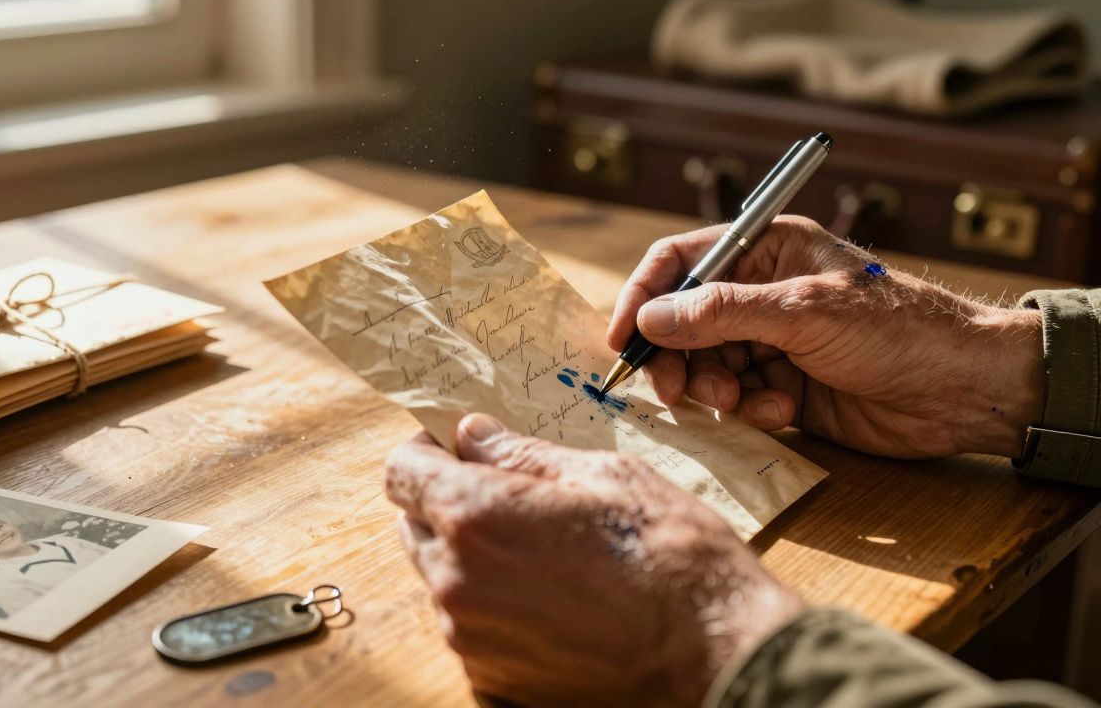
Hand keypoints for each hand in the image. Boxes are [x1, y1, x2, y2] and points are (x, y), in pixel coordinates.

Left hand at [385, 414, 804, 706]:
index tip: (453, 449)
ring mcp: (471, 641)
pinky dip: (497, 612)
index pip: (402, 472)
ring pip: (443, 582)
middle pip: (415, 527)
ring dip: (473, 561)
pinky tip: (555, 603)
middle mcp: (456, 582)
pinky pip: (472, 631)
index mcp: (475, 516)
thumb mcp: (602, 476)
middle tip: (510, 499)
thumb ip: (521, 455)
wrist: (716, 654)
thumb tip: (472, 435)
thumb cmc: (669, 556)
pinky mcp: (492, 683)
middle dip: (448, 505)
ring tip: (547, 557)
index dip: (425, 453)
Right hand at [608, 216, 1044, 458]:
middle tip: (677, 391)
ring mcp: (773, 341)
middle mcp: (763, 291)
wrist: (962, 391)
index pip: (681, 261)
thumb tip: (650, 318)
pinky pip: (738, 398)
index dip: (644, 296)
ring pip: (706, 365)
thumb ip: (721, 313)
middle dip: (678, 357)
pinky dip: (751, 409)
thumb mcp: (802, 312)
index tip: (623, 340)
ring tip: (743, 400)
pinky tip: (785, 409)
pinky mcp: (784, 387)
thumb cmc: (897, 330)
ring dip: (716, 388)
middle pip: (684, 321)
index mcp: (767, 249)